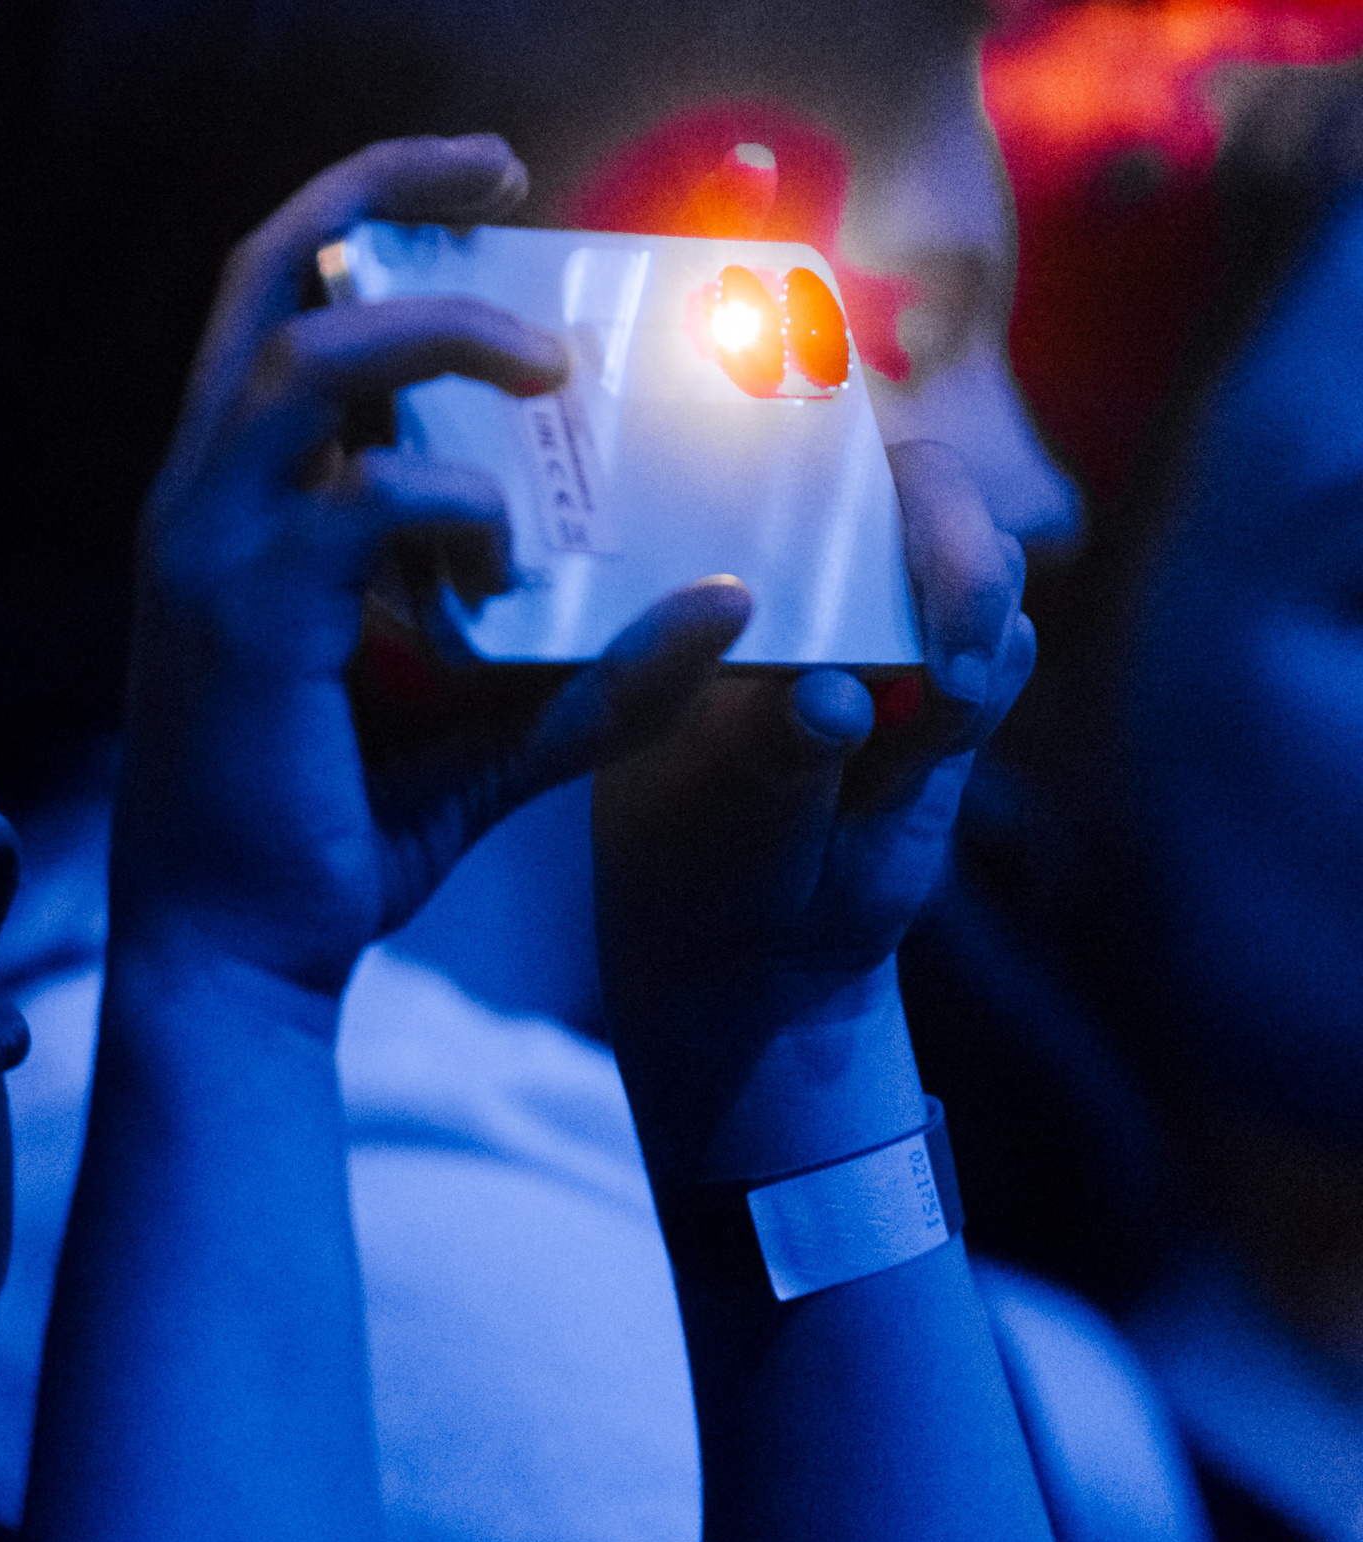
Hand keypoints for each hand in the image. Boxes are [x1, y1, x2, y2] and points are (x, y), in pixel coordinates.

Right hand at [116, 134, 752, 993]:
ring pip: (305, 358)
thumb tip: (733, 602)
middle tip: (504, 170)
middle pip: (265, 273)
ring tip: (549, 361)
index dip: (374, 216)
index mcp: (241, 500)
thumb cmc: (341, 831)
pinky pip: (356, 498)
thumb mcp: (489, 729)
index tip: (491, 187)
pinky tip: (505, 558)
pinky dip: (453, 502)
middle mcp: (204, 497)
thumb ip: (599, 669)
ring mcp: (207, 547)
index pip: (285, 304)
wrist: (237, 953)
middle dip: (381, 188)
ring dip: (436, 331)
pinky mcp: (239, 614)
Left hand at [593, 441, 1033, 1177]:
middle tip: (948, 645)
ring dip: (959, 638)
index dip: (833, 433)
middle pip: (916, 484)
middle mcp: (804, 574)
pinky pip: (1005, 653)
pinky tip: (916, 755)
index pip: (775, 454)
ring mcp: (888, 620)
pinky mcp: (953, 680)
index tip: (861, 484)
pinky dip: (980, 691)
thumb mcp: (704, 807)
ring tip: (912, 724)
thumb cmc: (693, 852)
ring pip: (981, 568)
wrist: (756, 949)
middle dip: (944, 546)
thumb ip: (766, 747)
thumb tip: (834, 702)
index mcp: (709, 571)